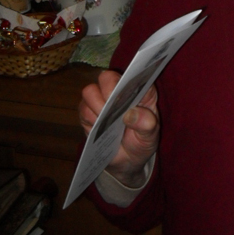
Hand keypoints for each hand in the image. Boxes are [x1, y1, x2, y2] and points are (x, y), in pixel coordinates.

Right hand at [79, 70, 159, 187]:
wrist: (127, 159)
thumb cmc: (142, 141)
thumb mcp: (150, 136)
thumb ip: (146, 124)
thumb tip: (131, 114)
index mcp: (140, 90)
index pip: (133, 75)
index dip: (128, 79)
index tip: (124, 92)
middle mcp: (119, 91)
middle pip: (107, 77)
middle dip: (108, 91)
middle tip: (113, 108)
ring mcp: (102, 100)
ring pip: (90, 91)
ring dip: (97, 105)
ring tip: (107, 120)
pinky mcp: (89, 112)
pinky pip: (83, 108)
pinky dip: (90, 118)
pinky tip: (100, 128)